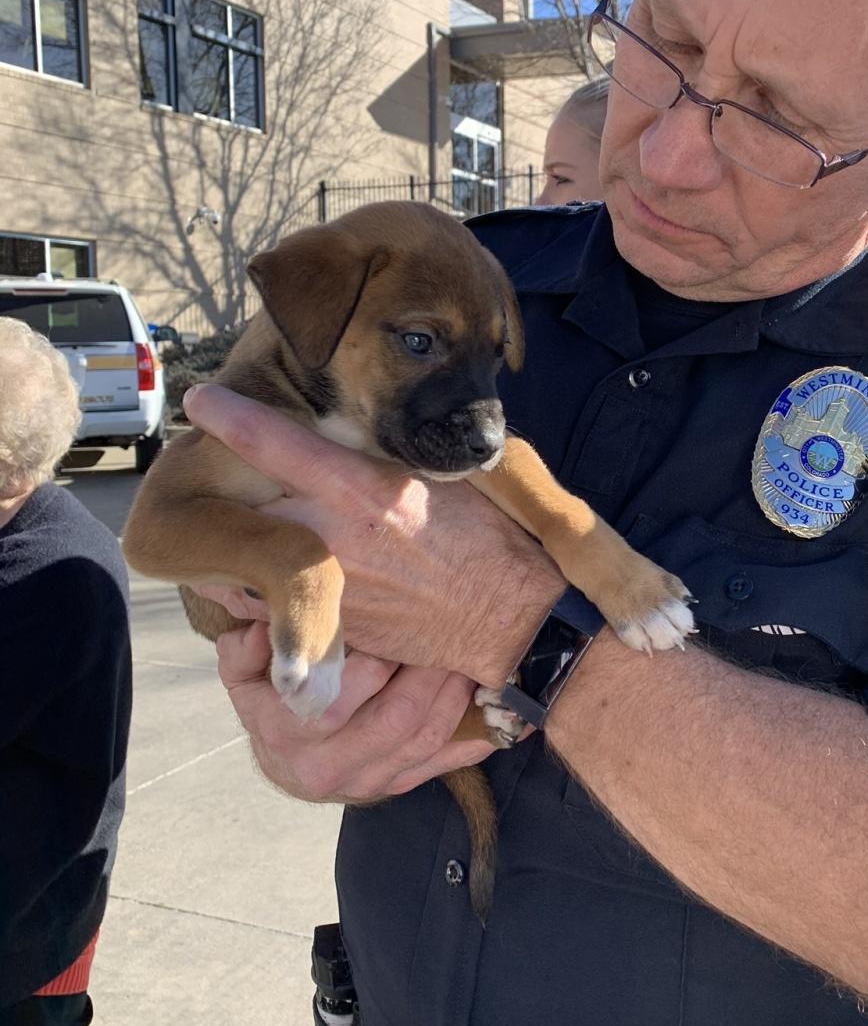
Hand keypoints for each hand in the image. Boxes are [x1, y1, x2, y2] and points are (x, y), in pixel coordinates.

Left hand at [183, 384, 561, 686]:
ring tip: (227, 521)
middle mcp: (332, 536)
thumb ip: (384, 455)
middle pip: (241, 504)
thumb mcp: (441, 477)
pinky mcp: (328, 623)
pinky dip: (258, 583)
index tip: (200, 402)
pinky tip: (265, 569)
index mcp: (362, 488)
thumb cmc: (486, 538)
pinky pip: (269, 602)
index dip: (231, 418)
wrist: (510, 616)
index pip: (277, 445)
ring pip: (246, 560)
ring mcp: (324, 585)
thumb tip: (349, 429)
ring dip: (232, 539)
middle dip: (219, 485)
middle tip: (204, 468)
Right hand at [218, 621, 495, 802]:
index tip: (396, 624)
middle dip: (428, 673)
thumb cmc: (272, 701)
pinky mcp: (400, 785)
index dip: (373, 662)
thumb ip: (248, 648)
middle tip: (450, 632)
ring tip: (471, 653)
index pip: (337, 700)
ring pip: (426, 739)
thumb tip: (263, 629)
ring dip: (456, 695)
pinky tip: (500, 707)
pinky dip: (478, 735)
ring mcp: (369, 782)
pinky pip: (447, 763)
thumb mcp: (246, 674)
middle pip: (395, 720)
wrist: (286, 761)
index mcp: (289, 734)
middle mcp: (329, 767)